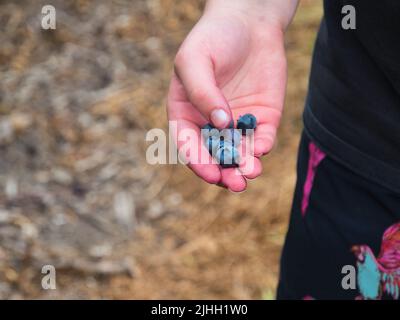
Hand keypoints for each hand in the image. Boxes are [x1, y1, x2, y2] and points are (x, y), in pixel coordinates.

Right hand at [167, 0, 296, 191]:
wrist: (250, 21)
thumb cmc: (213, 37)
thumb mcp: (195, 59)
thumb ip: (202, 92)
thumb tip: (219, 124)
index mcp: (187, 113)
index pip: (189, 145)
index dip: (198, 162)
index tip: (211, 173)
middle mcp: (211, 123)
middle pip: (215, 156)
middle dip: (224, 173)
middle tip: (235, 184)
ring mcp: (238, 122)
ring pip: (240, 153)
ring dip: (245, 166)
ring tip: (251, 172)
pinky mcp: (262, 117)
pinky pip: (262, 138)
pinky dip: (262, 146)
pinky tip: (262, 148)